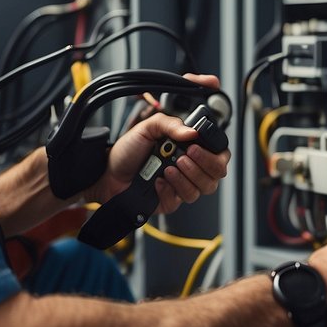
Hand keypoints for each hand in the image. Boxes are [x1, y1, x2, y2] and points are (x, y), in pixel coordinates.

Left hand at [83, 74, 230, 213]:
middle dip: (203, 165)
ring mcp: (180, 186)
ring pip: (202, 189)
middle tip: (184, 156)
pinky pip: (180, 200)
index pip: (219, 155)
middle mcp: (189, 168)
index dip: (215, 154)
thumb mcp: (148, 128)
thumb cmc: (128, 150)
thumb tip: (193, 132)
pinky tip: (157, 182)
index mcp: (189, 149)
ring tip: (168, 168)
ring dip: (186, 177)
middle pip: (216, 175)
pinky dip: (169, 190)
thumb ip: (170, 125)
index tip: (197, 147)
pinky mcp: (170, 202)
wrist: (107, 172)